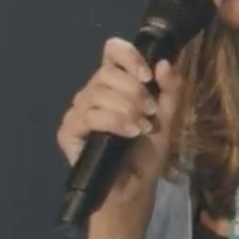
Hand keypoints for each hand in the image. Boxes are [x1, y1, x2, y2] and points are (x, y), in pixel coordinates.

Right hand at [55, 37, 181, 212]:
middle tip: (150, 114)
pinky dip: (113, 121)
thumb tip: (165, 62)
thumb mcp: (167, 118)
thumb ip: (170, 89)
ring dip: (127, 109)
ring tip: (141, 128)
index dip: (129, 56)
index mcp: (114, 84)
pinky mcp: (68, 131)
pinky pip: (89, 115)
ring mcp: (78, 111)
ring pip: (98, 93)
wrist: (135, 187)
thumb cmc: (147, 153)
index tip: (147, 76)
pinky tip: (129, 133)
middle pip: (107, 73)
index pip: (112, 51)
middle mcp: (92, 92)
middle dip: (135, 92)